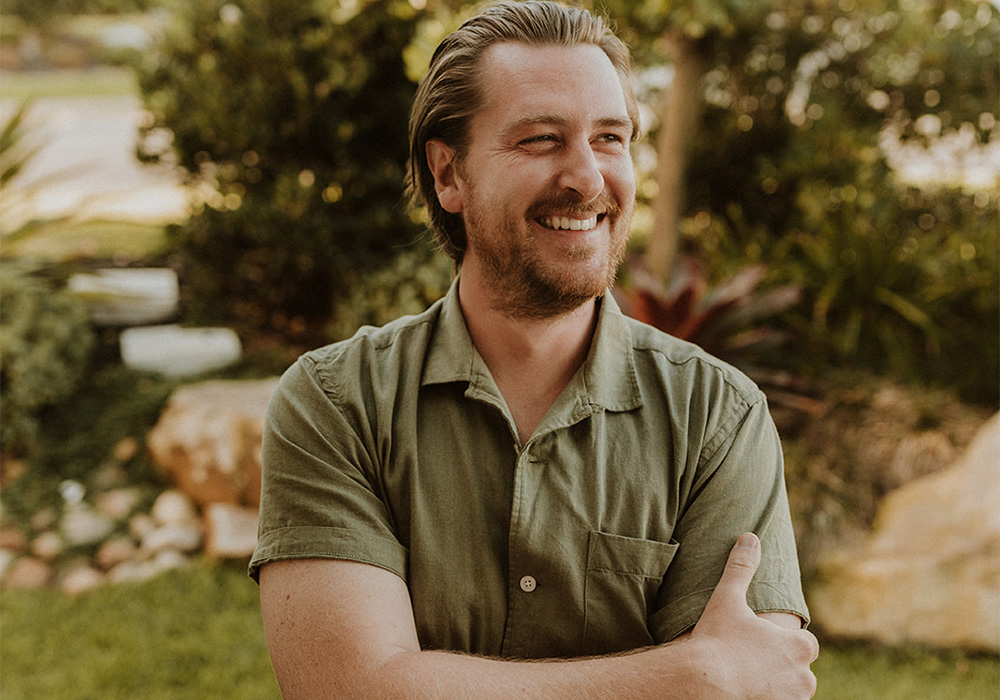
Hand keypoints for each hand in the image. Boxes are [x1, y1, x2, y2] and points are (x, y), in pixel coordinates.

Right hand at [689, 533, 818, 698]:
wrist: (702, 682)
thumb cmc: (716, 640)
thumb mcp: (727, 599)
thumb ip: (741, 568)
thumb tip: (750, 537)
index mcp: (798, 646)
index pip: (805, 643)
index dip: (786, 641)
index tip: (764, 641)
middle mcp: (803, 676)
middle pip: (800, 670)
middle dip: (781, 666)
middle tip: (752, 661)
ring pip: (792, 692)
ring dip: (777, 687)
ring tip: (749, 679)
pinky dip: (766, 698)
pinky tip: (746, 692)